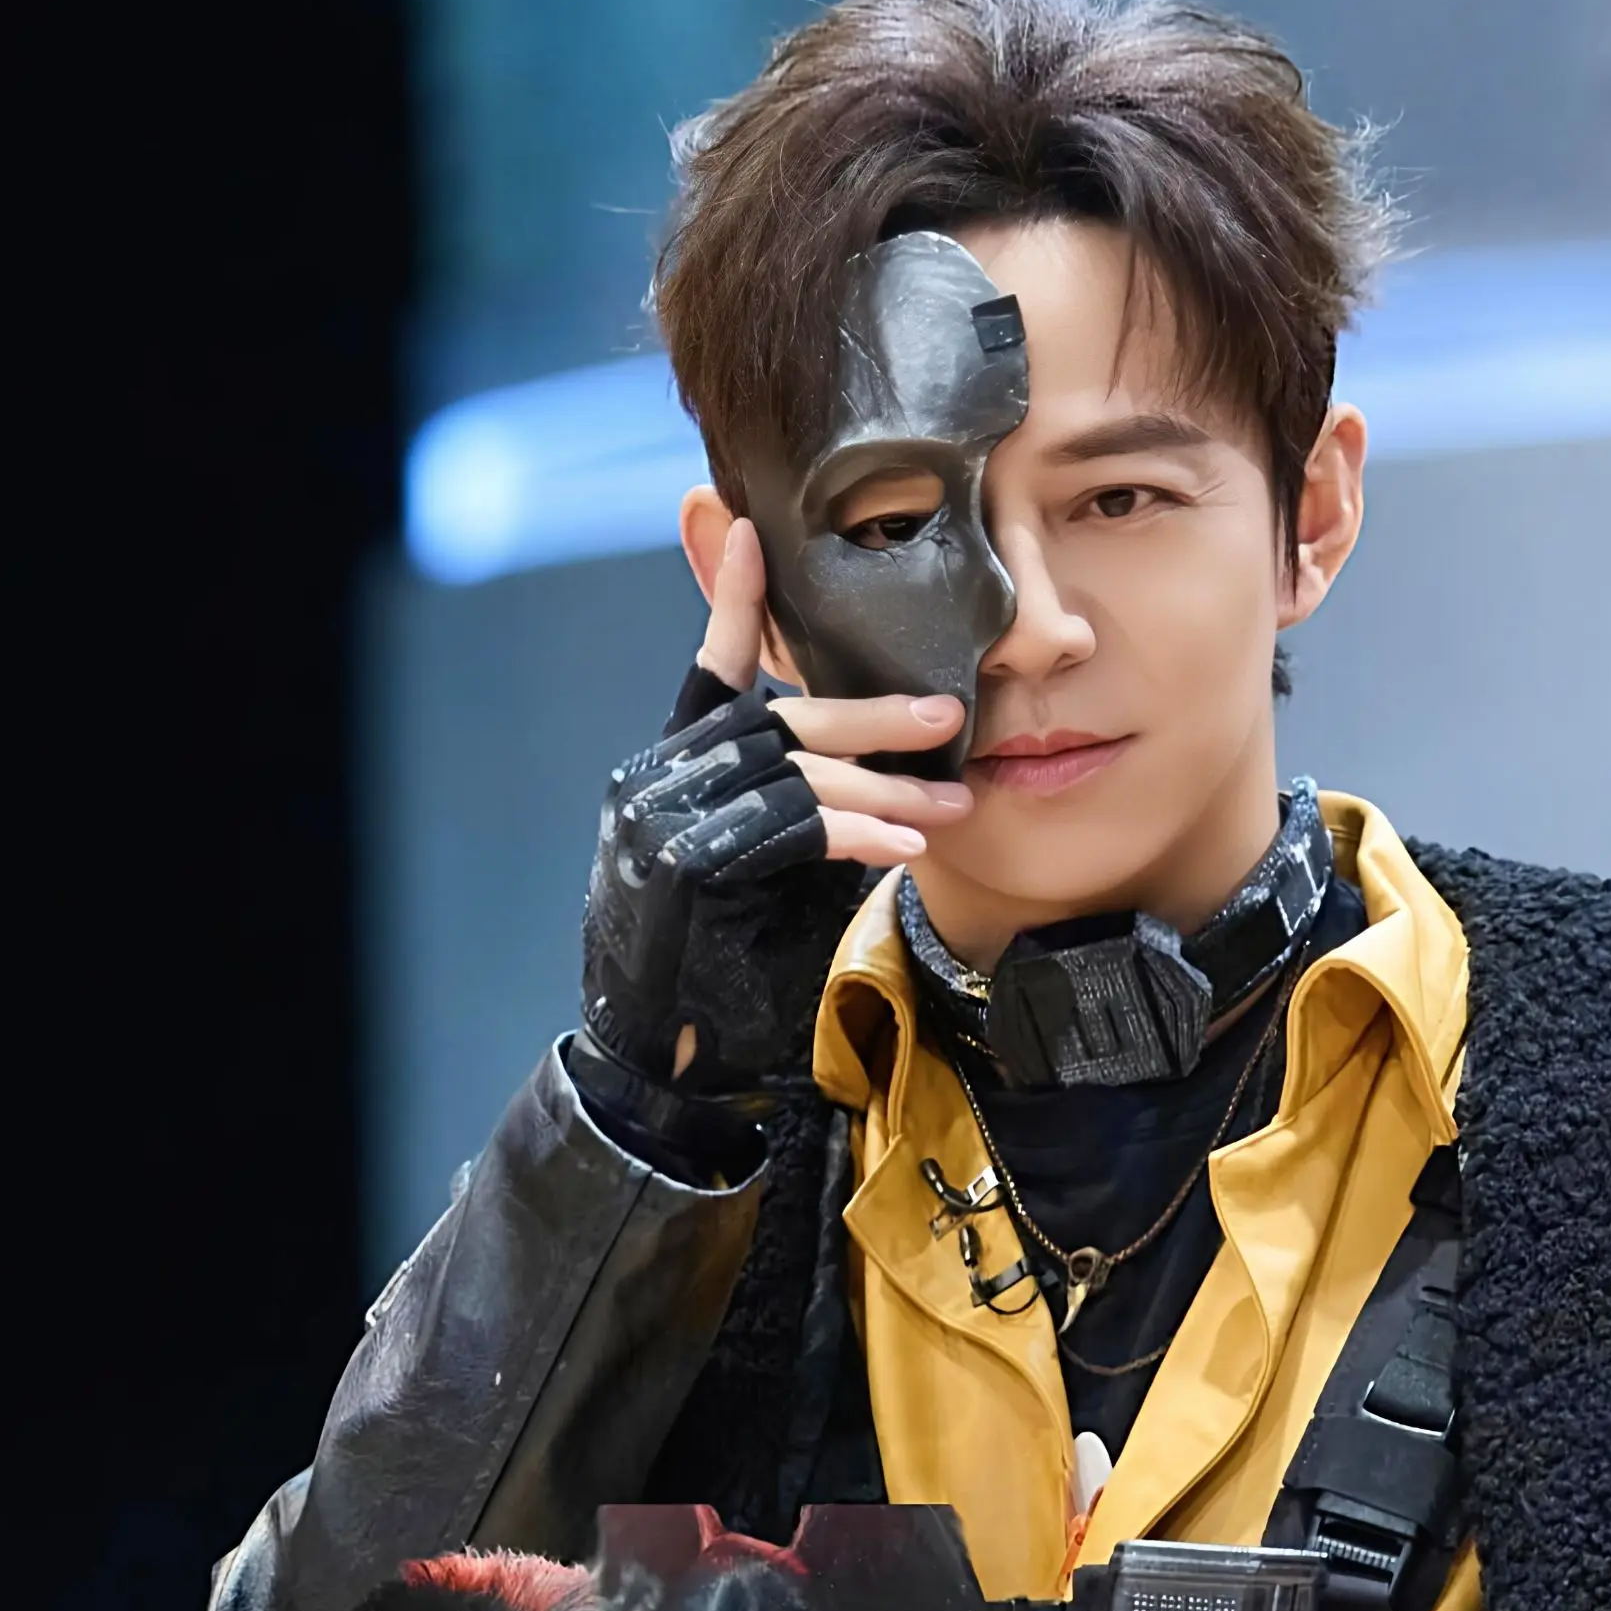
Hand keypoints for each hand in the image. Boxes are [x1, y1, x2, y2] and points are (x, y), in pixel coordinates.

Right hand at [579, 516, 972, 1089]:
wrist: (668, 1074)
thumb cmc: (728, 985)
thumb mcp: (782, 887)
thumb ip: (817, 827)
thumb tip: (894, 791)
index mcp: (674, 774)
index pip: (708, 676)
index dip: (731, 607)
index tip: (752, 535)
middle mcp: (657, 782)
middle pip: (775, 719)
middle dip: (868, 714)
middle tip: (947, 714)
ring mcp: (660, 820)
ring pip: (791, 772)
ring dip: (880, 784)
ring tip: (953, 798)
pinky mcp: (679, 864)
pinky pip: (787, 827)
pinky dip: (852, 830)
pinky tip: (903, 842)